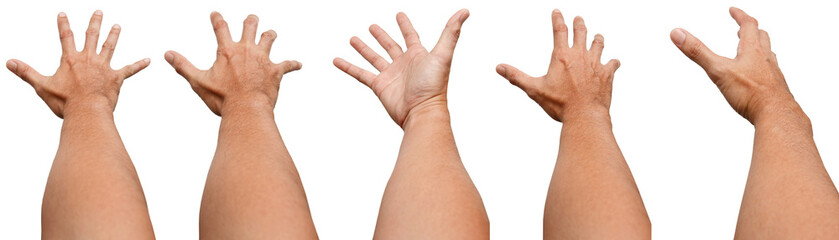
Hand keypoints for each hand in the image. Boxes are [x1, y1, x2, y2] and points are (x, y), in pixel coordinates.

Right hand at [6, 11, 149, 117]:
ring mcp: (103, 67)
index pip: (66, 37)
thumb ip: (27, 72)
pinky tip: (149, 60)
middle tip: (99, 12)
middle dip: (95, 23)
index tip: (63, 14)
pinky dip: (139, 65)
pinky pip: (130, 70)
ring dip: (114, 35)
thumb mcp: (41, 86)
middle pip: (91, 36)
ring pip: (110, 47)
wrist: (87, 112)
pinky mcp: (116, 78)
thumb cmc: (64, 102)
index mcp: (71, 59)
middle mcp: (88, 59)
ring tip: (118, 26)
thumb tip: (9, 62)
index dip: (64, 24)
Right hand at [165, 12, 301, 115]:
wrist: (246, 109)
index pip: (221, 27)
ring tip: (271, 34)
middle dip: (251, 21)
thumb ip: (183, 66)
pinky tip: (298, 64)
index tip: (216, 14)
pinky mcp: (276, 71)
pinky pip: (288, 64)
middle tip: (252, 19)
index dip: (217, 19)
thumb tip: (167, 54)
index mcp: (227, 51)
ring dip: (270, 35)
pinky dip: (293, 64)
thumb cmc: (222, 99)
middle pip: (250, 26)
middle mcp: (246, 50)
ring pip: (269, 38)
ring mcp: (263, 59)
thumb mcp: (198, 81)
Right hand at [333, 9, 469, 127]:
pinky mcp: (380, 86)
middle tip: (372, 26)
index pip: (410, 36)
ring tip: (353, 39)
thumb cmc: (434, 86)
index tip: (399, 15)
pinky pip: (361, 74)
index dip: (405, 25)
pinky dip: (349, 67)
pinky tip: (337, 60)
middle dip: (381, 36)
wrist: (422, 112)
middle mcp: (404, 64)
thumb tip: (464, 11)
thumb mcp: (442, 54)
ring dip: (364, 49)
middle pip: (390, 45)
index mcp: (418, 55)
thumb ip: (451, 32)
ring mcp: (391, 75)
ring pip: (374, 58)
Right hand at [496, 10, 619, 122]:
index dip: (557, 18)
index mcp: (562, 56)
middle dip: (579, 23)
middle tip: (579, 19)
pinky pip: (613, 63)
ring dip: (597, 39)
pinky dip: (613, 62)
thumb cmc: (560, 104)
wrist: (585, 115)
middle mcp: (580, 55)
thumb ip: (516, 77)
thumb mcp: (534, 90)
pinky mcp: (607, 74)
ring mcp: (596, 63)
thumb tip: (499, 67)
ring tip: (597, 36)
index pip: (559, 30)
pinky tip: (614, 62)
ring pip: (598, 44)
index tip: (557, 11)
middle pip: (581, 32)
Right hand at [671, 7, 793, 123]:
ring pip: (768, 55)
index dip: (740, 15)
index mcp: (752, 50)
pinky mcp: (776, 89)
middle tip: (744, 27)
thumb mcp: (718, 71)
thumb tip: (678, 34)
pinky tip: (757, 79)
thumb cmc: (751, 93)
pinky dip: (764, 69)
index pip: (748, 25)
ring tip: (753, 50)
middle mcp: (766, 59)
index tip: (733, 11)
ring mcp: (773, 74)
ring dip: (760, 48)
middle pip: (762, 37)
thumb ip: (698, 52)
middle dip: (752, 30)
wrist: (776, 114)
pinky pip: (771, 74)